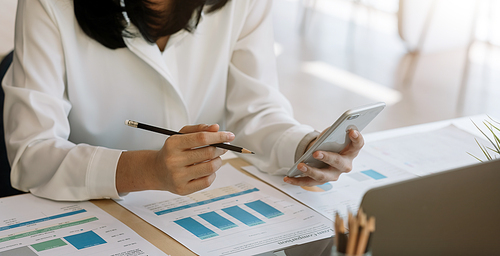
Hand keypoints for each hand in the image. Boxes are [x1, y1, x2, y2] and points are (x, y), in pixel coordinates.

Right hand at [117, 124, 233, 194]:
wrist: (157, 171)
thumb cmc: (172, 152)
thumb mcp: (181, 136)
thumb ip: (199, 129)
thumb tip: (216, 128)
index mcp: (173, 144)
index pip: (202, 138)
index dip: (219, 136)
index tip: (230, 136)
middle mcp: (174, 161)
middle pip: (209, 153)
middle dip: (221, 148)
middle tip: (223, 147)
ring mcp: (178, 177)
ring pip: (210, 168)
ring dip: (218, 161)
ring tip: (214, 158)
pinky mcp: (183, 189)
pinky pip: (207, 181)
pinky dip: (212, 174)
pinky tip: (207, 170)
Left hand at [283, 129, 363, 185]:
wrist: (324, 153)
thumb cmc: (330, 142)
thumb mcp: (332, 134)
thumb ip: (332, 133)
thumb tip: (327, 134)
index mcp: (351, 151)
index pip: (358, 144)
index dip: (356, 138)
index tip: (351, 131)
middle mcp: (344, 165)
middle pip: (338, 163)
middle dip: (327, 157)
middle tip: (316, 153)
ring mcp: (333, 175)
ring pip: (322, 176)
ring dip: (310, 171)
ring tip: (299, 165)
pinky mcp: (320, 180)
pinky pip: (308, 182)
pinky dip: (297, 181)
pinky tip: (287, 178)